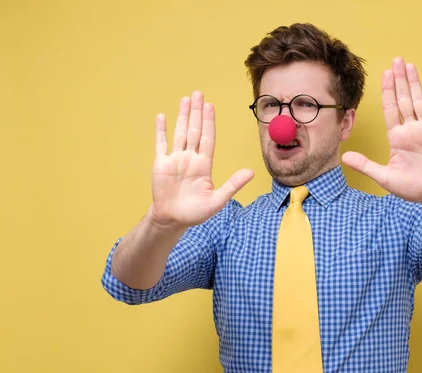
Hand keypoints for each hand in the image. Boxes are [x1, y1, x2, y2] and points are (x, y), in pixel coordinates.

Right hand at [149, 91, 253, 229]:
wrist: (173, 220)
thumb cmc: (195, 212)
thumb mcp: (217, 200)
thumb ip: (233, 184)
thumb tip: (251, 172)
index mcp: (204, 164)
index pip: (208, 138)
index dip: (209, 122)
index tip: (210, 106)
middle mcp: (190, 158)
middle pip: (194, 130)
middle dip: (197, 112)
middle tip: (198, 93)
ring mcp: (175, 159)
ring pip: (180, 133)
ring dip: (182, 116)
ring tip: (185, 99)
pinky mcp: (161, 164)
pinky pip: (161, 144)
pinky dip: (161, 131)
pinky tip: (162, 117)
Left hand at [342, 58, 421, 207]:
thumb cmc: (411, 187)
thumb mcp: (385, 177)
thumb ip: (366, 165)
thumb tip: (344, 158)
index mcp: (397, 138)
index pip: (390, 109)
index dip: (387, 91)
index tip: (384, 74)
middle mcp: (411, 130)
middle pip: (403, 99)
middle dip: (399, 80)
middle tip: (396, 60)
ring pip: (419, 101)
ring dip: (414, 83)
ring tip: (409, 65)